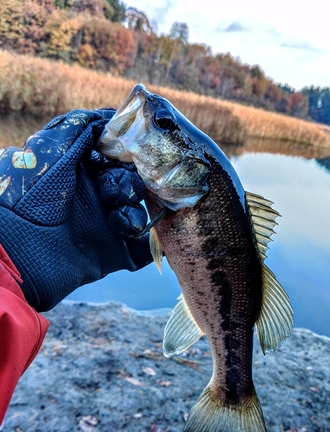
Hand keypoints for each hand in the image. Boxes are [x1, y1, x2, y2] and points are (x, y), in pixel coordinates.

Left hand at [0, 109, 151, 310]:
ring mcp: (104, 225)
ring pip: (139, 214)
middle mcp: (95, 196)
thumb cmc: (27, 196)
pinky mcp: (111, 254)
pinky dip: (148, 244)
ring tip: (118, 220)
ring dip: (134, 214)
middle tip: (115, 193)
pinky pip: (141, 248)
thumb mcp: (50, 149)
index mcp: (82, 170)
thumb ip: (81, 128)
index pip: (118, 159)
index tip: (135, 156)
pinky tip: (134, 236)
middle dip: (131, 186)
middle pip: (132, 185)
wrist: (16, 250)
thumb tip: (111, 114)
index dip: (128, 157)